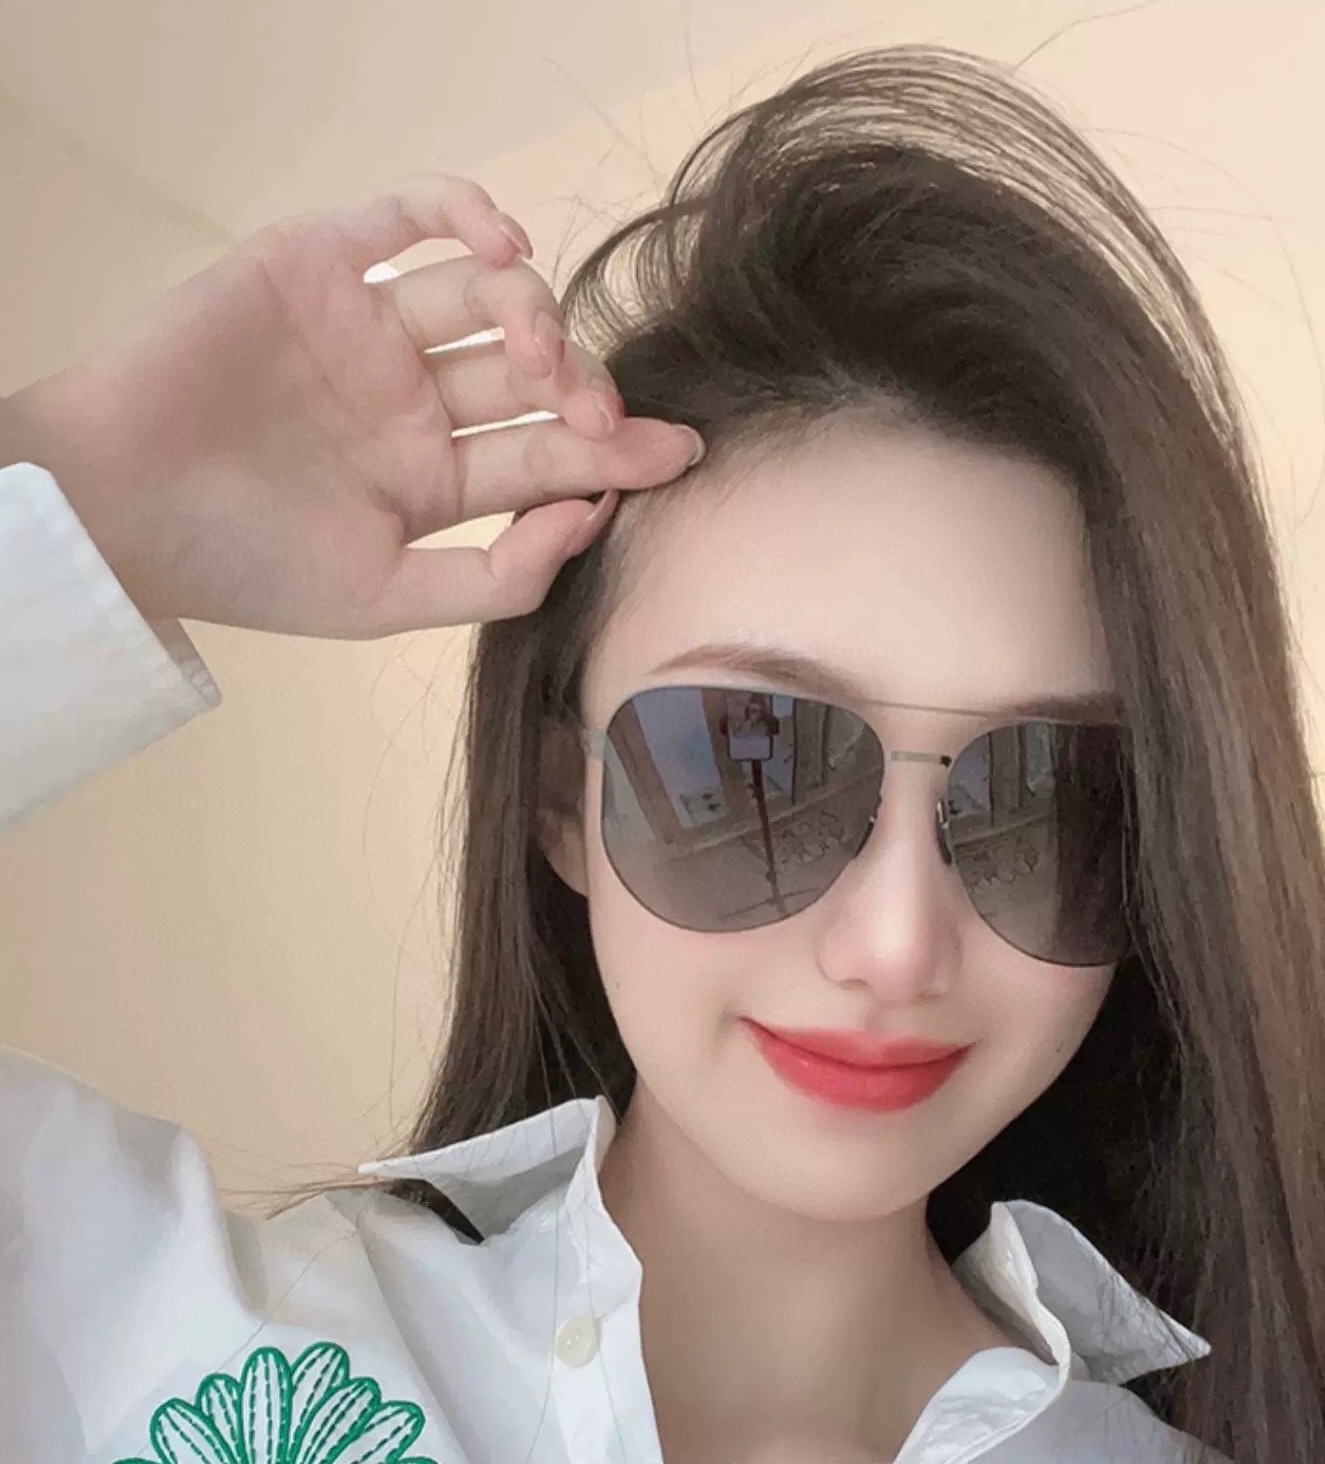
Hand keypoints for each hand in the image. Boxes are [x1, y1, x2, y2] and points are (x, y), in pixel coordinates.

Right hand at [0, 174, 704, 636]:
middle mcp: (415, 401)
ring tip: (541, 360)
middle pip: (530, 378)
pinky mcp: (324, 264)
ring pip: (486, 297)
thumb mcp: (383, 601)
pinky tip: (504, 249)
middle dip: (584, 394)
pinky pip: (411, 216)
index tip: (680, 454)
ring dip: (535, 317)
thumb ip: (494, 577)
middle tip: (608, 420)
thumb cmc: (244, 563)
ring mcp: (373, 331)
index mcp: (434, 479)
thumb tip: (592, 521)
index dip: (616, 453)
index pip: (545, 457)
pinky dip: (465, 215)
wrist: (116, 508)